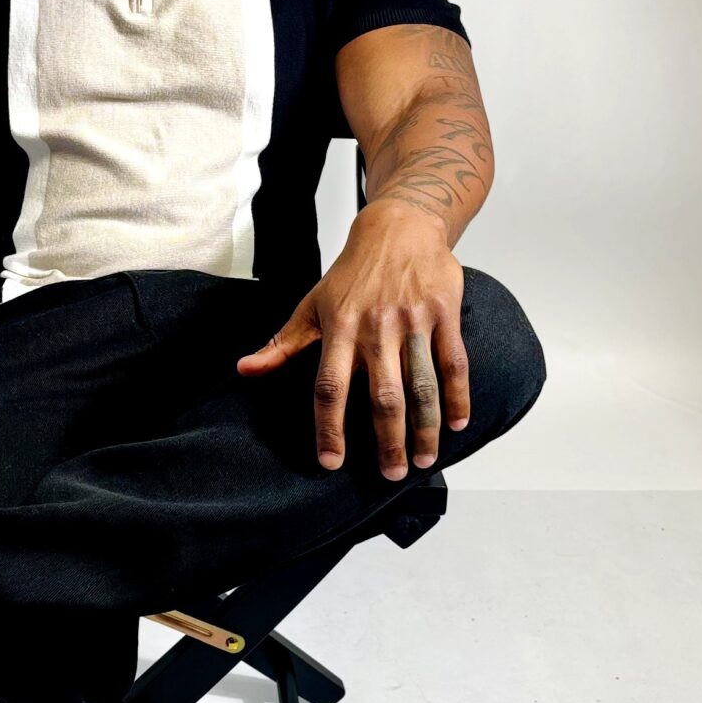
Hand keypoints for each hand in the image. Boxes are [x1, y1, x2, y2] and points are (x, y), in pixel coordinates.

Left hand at [236, 205, 470, 475]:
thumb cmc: (351, 275)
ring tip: (424, 460)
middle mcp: (375, 328)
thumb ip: (281, 344)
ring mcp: (412, 321)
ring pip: (421, 384)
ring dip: (424, 428)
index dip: (329, 427)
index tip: (331, 462)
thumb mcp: (311, 305)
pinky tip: (457, 424)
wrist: (399, 227)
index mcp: (338, 330)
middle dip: (387, 440)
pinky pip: (453, 362)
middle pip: (382, 395)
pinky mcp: (444, 312)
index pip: (329, 387)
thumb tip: (244, 370)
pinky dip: (457, 396)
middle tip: (391, 475)